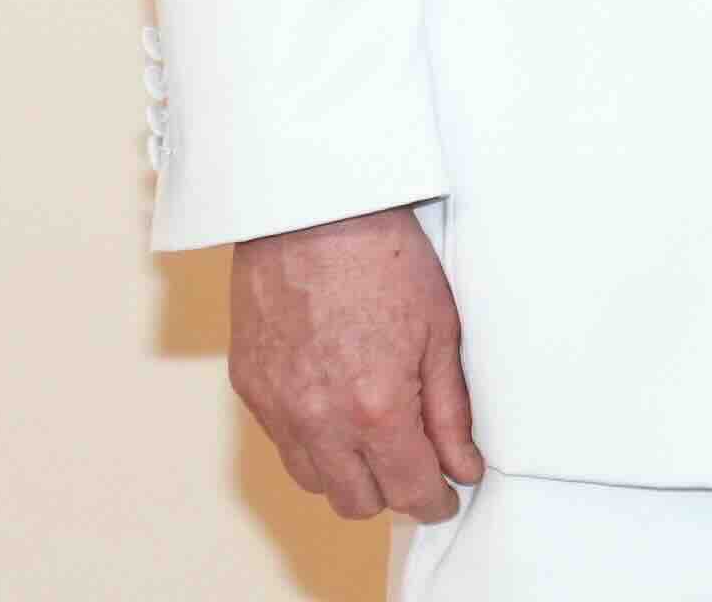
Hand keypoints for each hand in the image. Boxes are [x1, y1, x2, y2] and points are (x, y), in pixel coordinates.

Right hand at [229, 205, 482, 522]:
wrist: (313, 208)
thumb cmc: (382, 256)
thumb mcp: (440, 332)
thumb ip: (451, 412)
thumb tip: (463, 467)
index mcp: (377, 409)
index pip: (409, 492)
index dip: (435, 499)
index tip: (445, 493)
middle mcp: (321, 420)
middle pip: (357, 502)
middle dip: (391, 490)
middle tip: (412, 460)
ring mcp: (278, 407)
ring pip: (313, 481)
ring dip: (346, 471)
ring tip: (370, 433)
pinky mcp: (249, 388)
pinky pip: (281, 442)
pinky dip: (310, 438)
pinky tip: (332, 403)